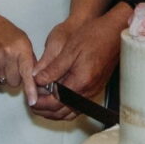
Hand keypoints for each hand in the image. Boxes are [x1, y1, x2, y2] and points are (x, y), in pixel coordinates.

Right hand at [0, 0, 38, 105]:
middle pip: (16, 82)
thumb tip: (34, 76)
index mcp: (20, 47)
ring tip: (1, 60)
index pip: (27, 72)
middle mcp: (8, 55)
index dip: (30, 88)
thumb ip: (29, 57)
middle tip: (12, 64)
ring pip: (4, 82)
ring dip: (5, 76)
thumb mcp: (21, 38)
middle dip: (16, 77)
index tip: (33, 101)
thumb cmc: (3, 30)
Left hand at [30, 5, 128, 119]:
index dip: (40, 103)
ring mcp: (93, 91)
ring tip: (41, 103)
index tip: (30, 99)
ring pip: (71, 112)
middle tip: (32, 104)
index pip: (55, 103)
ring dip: (54, 112)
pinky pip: (78, 106)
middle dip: (45, 111)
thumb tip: (37, 80)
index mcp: (80, 82)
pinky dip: (65, 107)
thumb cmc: (94, 36)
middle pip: (62, 112)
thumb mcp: (70, 49)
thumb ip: (53, 68)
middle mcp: (88, 91)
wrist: (114, 31)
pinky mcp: (96, 88)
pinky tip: (57, 99)